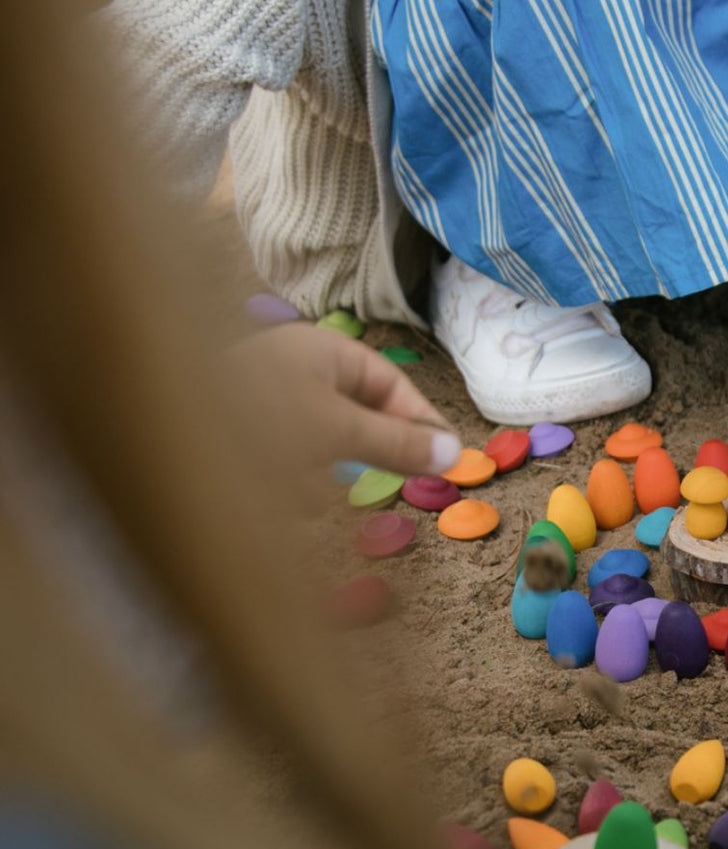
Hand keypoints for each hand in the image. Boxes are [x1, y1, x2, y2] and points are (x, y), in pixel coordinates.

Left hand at [227, 325, 460, 490]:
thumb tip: (454, 453)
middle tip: (381, 486)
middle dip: (362, 455)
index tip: (448, 460)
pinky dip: (286, 483)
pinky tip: (270, 495)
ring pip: (321, 449)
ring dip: (318, 476)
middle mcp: (295, 373)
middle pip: (356, 419)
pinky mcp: (243, 439)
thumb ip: (395, 444)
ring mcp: (267, 406)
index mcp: (321, 353)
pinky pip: (286, 465)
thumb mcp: (335, 429)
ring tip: (299, 489)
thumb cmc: (253, 414)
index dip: (421, 421)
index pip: (389, 384)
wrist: (154, 436)